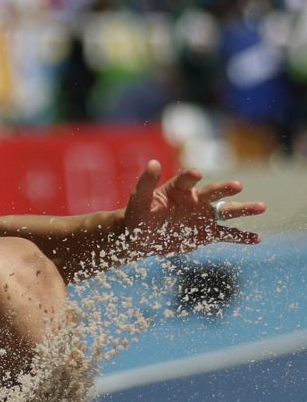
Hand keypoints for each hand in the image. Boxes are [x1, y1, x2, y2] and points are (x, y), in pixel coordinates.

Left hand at [122, 160, 266, 256]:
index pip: (186, 180)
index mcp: (179, 189)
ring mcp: (204, 216)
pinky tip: (257, 239)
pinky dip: (241, 237)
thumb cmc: (139, 214)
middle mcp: (196, 199)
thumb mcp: (140, 199)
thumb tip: (153, 163)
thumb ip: (147, 183)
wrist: (143, 236)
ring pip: (226, 212)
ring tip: (261, 207)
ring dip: (243, 209)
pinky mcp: (207, 233)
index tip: (196, 174)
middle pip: (213, 193)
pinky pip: (227, 234)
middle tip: (237, 186)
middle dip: (224, 189)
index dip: (190, 177)